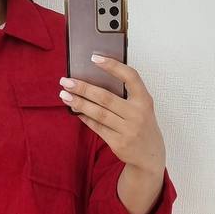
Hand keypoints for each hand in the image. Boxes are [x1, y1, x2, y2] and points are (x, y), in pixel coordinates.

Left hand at [58, 54, 165, 172]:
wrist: (150, 155)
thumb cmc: (142, 125)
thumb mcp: (141, 107)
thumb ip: (125, 95)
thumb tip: (93, 81)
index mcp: (144, 100)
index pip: (130, 77)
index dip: (113, 66)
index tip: (94, 58)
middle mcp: (137, 114)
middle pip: (106, 97)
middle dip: (83, 88)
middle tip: (66, 81)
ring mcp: (128, 130)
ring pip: (99, 113)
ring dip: (79, 103)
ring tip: (64, 95)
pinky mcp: (119, 143)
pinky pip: (97, 127)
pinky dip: (85, 117)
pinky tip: (75, 110)